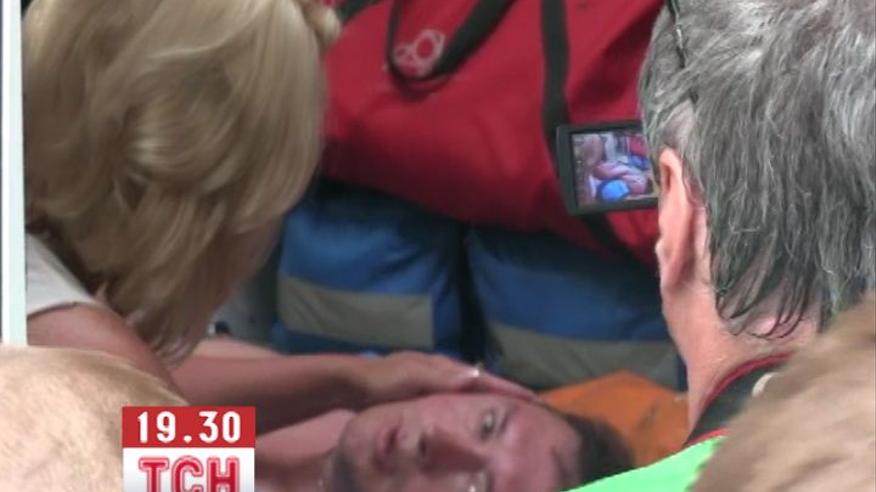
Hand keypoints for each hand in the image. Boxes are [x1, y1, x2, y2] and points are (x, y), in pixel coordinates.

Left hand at [352, 351, 535, 407]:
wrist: (352, 381)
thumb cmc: (382, 383)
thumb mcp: (414, 379)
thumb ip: (443, 378)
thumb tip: (476, 376)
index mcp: (444, 367)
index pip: (486, 378)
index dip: (512, 389)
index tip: (538, 401)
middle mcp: (443, 368)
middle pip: (483, 379)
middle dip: (508, 391)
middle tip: (534, 407)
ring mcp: (433, 375)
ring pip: (472, 384)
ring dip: (492, 394)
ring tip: (513, 408)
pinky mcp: (423, 385)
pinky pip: (457, 391)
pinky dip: (473, 397)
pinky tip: (473, 408)